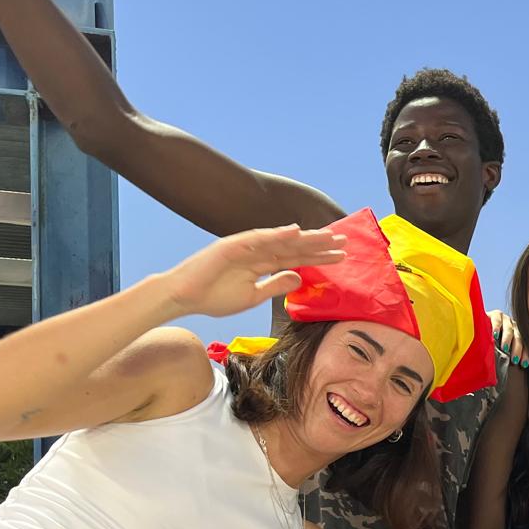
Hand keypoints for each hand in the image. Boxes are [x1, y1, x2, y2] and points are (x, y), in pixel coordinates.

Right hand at [162, 224, 343, 318]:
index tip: (342, 257)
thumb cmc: (213, 297)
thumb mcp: (252, 296)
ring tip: (328, 236)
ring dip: (305, 237)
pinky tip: (296, 231)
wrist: (183, 297)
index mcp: (263, 264)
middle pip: (294, 247)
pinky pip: (258, 239)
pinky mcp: (232, 246)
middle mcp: (258, 252)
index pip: (297, 259)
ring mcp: (246, 247)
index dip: (319, 257)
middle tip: (345, 241)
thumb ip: (275, 286)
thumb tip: (298, 277)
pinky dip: (277, 234)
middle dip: (319, 244)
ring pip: (281, 240)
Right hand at [490, 309, 528, 367]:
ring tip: (505, 348)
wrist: (477, 329)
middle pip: (519, 337)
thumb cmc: (490, 344)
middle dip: (517, 349)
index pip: (524, 345)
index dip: (525, 354)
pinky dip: (496, 327)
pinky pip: (497, 320)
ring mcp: (505, 319)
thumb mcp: (500, 351)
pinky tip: (495, 335)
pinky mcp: (495, 314)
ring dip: (507, 339)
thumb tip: (514, 370)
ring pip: (509, 329)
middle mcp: (514, 327)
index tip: (524, 364)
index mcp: (518, 336)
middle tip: (515, 360)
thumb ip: (507, 357)